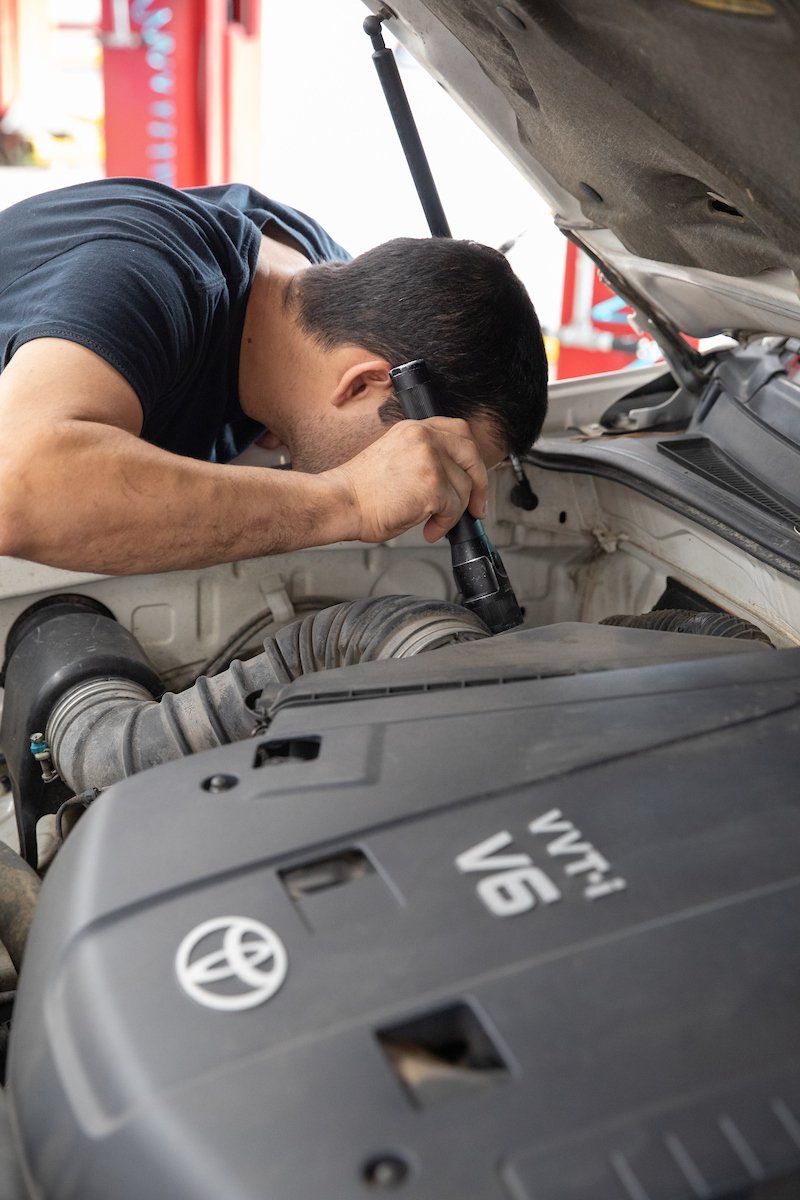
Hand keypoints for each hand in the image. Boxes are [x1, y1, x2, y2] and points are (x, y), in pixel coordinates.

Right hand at [325, 417, 488, 543]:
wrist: (341, 502)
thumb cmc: (360, 490)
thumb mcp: (396, 458)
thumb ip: (424, 458)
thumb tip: (453, 479)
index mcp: (414, 429)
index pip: (459, 431)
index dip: (471, 457)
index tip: (472, 477)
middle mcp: (423, 437)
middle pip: (471, 454)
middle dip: (479, 484)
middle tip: (476, 507)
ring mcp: (429, 459)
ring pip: (464, 488)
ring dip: (453, 513)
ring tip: (433, 523)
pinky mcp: (432, 484)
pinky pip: (454, 508)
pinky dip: (445, 524)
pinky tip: (429, 529)